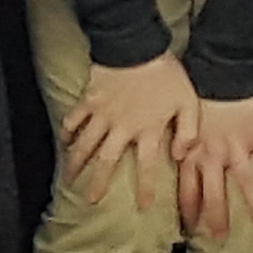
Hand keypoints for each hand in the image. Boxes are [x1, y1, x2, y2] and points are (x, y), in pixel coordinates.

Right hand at [64, 54, 189, 210]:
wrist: (137, 46)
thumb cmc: (166, 75)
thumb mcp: (188, 103)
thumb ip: (188, 132)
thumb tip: (180, 156)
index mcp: (147, 130)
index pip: (147, 166)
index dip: (146, 187)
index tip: (143, 206)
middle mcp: (121, 128)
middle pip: (106, 161)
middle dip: (98, 182)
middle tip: (90, 200)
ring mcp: (102, 115)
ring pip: (85, 144)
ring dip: (76, 162)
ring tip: (68, 178)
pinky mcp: (89, 100)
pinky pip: (73, 119)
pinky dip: (67, 131)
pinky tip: (64, 141)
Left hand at [174, 92, 252, 241]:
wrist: (215, 78)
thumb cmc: (196, 104)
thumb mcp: (180, 130)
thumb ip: (181, 152)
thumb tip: (178, 169)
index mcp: (191, 156)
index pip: (188, 192)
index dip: (190, 212)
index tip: (193, 231)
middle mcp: (212, 156)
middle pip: (214, 195)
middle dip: (217, 218)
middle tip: (221, 238)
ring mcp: (235, 147)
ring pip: (245, 181)